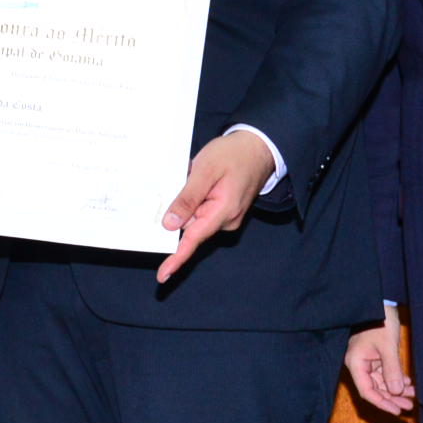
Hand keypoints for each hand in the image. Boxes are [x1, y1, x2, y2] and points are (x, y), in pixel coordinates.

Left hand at [156, 129, 276, 283]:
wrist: (259, 147)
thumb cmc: (233, 155)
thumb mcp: (205, 170)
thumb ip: (187, 198)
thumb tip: (170, 225)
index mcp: (223, 212)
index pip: (194, 240)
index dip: (176, 258)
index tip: (163, 275)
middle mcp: (226, 221)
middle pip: (190, 227)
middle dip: (179, 211)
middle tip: (185, 180)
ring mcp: (227, 217)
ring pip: (195, 218)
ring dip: (189, 201)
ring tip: (199, 176)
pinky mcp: (225, 212)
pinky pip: (202, 211)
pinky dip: (196, 199)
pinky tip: (201, 181)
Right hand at [345, 308, 415, 416]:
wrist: (378, 302)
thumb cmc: (380, 321)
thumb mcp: (388, 346)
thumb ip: (392, 370)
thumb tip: (397, 392)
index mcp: (356, 363)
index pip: (367, 391)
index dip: (382, 403)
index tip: (397, 410)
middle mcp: (359, 365)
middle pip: (375, 389)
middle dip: (392, 398)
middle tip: (409, 406)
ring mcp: (367, 361)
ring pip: (381, 382)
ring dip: (396, 389)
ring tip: (412, 395)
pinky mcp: (375, 356)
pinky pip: (385, 373)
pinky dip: (396, 378)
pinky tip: (408, 383)